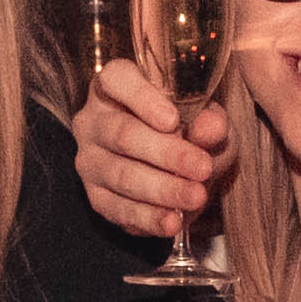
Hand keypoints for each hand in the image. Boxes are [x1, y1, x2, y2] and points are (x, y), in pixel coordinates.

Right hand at [72, 63, 225, 241]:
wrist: (181, 168)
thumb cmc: (189, 130)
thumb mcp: (207, 120)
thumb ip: (210, 121)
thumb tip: (210, 129)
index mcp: (115, 86)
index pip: (116, 80)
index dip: (142, 98)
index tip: (173, 120)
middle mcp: (94, 119)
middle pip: (122, 134)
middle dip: (166, 154)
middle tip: (202, 167)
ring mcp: (90, 159)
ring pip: (121, 174)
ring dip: (161, 189)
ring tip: (195, 196)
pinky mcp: (95, 195)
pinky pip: (117, 208)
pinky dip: (147, 217)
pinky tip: (171, 221)